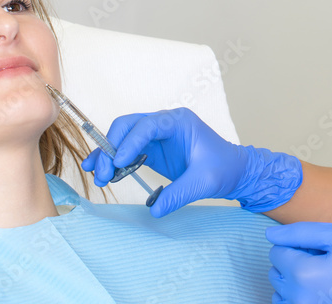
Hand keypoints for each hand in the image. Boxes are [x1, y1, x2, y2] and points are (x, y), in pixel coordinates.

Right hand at [81, 107, 300, 216]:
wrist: (234, 171)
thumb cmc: (224, 168)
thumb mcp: (204, 182)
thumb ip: (180, 194)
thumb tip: (155, 210)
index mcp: (178, 121)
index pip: (148, 125)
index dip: (130, 142)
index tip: (120, 162)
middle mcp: (164, 123)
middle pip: (128, 126)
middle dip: (111, 147)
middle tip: (103, 173)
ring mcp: (155, 136)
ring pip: (122, 138)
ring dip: (108, 155)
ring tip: (98, 176)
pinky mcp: (151, 150)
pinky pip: (127, 151)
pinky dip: (114, 161)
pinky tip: (104, 174)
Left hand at [266, 223, 331, 303]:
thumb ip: (302, 232)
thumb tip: (271, 236)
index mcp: (303, 274)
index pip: (276, 251)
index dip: (297, 244)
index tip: (319, 247)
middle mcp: (299, 299)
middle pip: (277, 272)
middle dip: (295, 262)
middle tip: (325, 260)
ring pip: (282, 292)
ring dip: (296, 281)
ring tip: (324, 276)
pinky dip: (301, 297)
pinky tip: (323, 290)